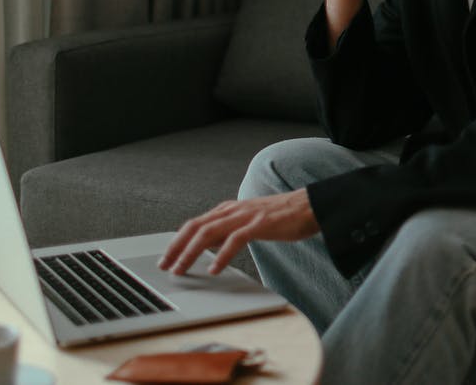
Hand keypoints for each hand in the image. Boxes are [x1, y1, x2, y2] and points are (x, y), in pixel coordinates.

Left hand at [157, 190, 320, 275]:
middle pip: (195, 227)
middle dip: (176, 247)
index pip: (195, 224)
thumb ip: (230, 230)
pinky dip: (221, 255)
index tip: (166, 258)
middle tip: (165, 266)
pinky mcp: (259, 224)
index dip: (177, 241)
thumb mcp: (249, 222)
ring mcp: (245, 216)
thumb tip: (210, 245)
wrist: (310, 206)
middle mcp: (233, 210)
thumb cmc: (283, 216)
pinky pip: (235, 240)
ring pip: (209, 232)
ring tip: (182, 269)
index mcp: (229, 210)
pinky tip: (214, 268)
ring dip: (191, 252)